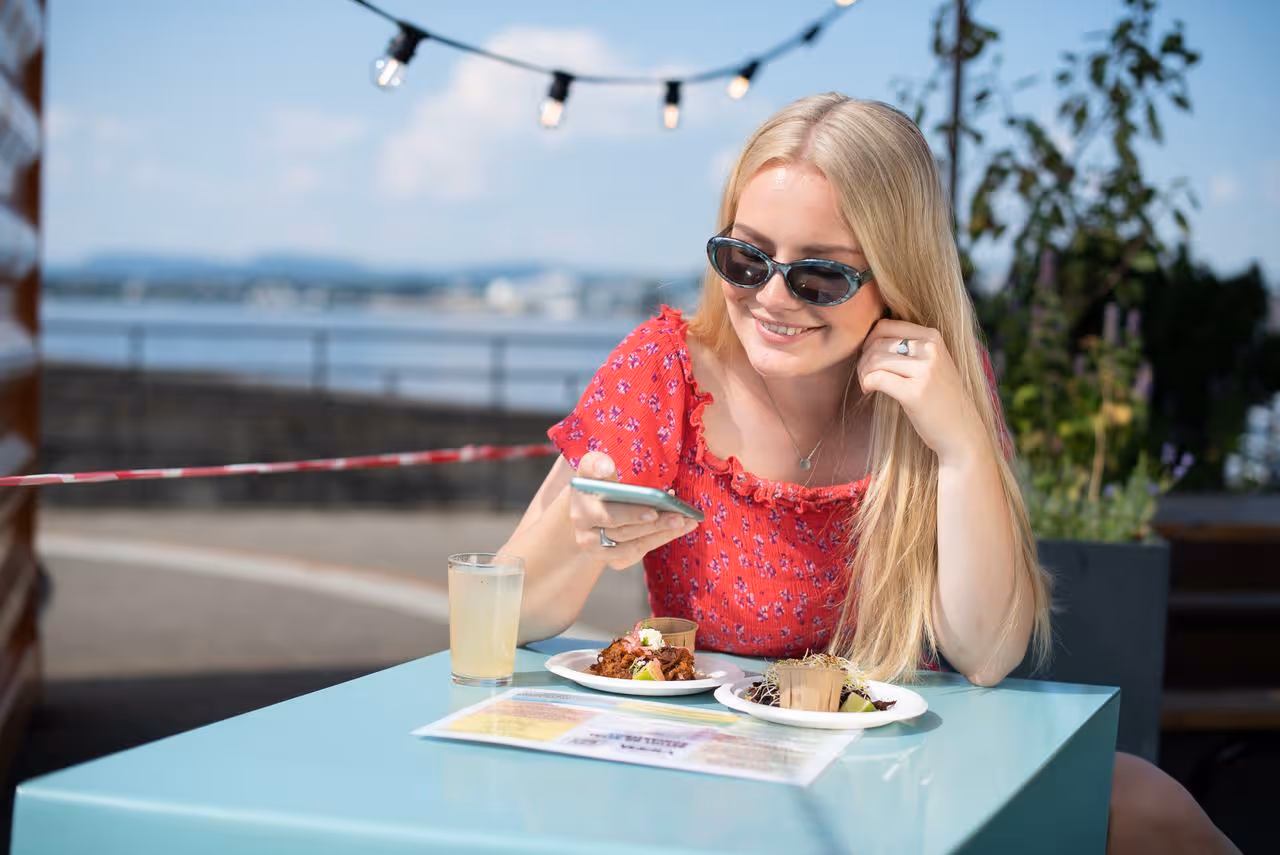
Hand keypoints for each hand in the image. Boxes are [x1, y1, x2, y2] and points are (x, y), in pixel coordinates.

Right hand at [567, 452, 697, 570]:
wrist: (589, 511)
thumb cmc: (597, 485)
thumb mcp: (592, 471)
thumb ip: (595, 464)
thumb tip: (604, 466)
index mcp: (580, 507)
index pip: (606, 513)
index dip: (630, 514)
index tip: (653, 510)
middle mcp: (584, 533)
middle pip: (623, 530)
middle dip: (654, 523)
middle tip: (679, 516)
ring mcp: (597, 550)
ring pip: (633, 545)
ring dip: (662, 533)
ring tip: (686, 521)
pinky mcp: (611, 559)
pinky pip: (637, 553)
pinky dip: (659, 540)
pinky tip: (678, 528)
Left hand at [857, 320, 985, 466]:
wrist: (962, 432)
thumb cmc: (940, 399)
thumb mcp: (931, 364)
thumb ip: (908, 348)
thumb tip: (868, 339)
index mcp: (933, 337)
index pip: (885, 325)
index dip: (868, 342)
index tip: (869, 360)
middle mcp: (930, 349)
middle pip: (876, 342)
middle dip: (863, 360)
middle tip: (865, 377)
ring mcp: (925, 370)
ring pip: (874, 360)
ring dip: (863, 373)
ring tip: (867, 386)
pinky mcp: (915, 393)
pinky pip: (876, 379)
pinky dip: (866, 384)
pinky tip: (869, 392)